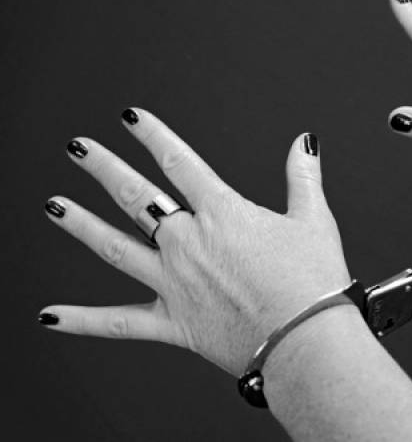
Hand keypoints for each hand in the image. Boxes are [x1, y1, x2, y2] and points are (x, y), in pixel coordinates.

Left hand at [40, 109, 350, 375]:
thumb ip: (303, 177)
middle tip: (78, 149)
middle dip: (104, 168)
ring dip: (81, 224)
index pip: (180, 162)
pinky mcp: (173, 323)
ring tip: (54, 206)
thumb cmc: (314, 282)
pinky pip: (118, 322)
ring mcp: (175, 283)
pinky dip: (83, 320)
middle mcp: (189, 243)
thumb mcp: (315, 220)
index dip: (153, 135)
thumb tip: (304, 142)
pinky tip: (49, 315)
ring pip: (116, 248)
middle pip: (136, 196)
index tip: (131, 118)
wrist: (306, 340)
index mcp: (224, 214)